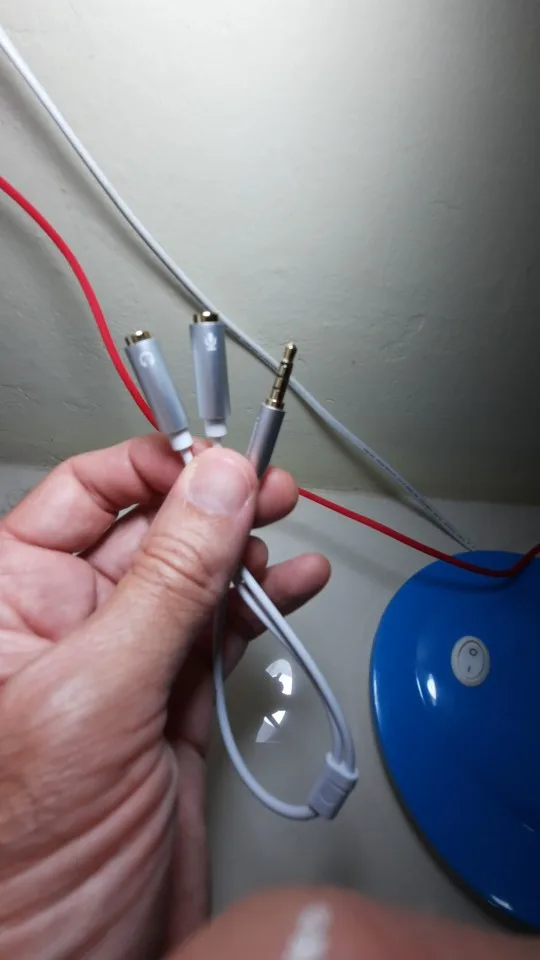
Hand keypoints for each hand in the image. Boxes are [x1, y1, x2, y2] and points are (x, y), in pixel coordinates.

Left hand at [0, 436, 329, 958]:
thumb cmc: (17, 860)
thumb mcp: (94, 694)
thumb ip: (164, 584)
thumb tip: (214, 489)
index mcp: (10, 602)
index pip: (84, 494)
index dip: (153, 467)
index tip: (217, 460)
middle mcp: (65, 626)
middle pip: (148, 531)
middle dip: (211, 504)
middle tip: (267, 488)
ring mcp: (125, 669)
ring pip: (193, 582)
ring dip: (244, 553)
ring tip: (285, 530)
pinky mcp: (172, 712)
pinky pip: (221, 640)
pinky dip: (261, 610)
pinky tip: (290, 585)